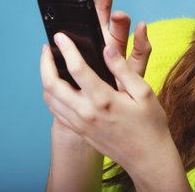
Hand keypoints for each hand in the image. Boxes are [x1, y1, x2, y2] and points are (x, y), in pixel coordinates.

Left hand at [41, 30, 176, 180]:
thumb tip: (107, 48)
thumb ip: (123, 69)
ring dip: (45, 79)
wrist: (147, 158)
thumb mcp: (144, 92)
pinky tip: (57, 86)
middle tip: (47, 49)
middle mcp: (86, 113)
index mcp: (103, 100)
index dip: (66, 49)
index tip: (60, 36)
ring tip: (48, 64)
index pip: (76, 68)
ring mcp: (80, 124)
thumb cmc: (150, 124)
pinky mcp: (80, 131)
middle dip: (45, 63)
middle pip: (52, 84)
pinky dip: (51, 95)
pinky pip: (56, 112)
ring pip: (50, 99)